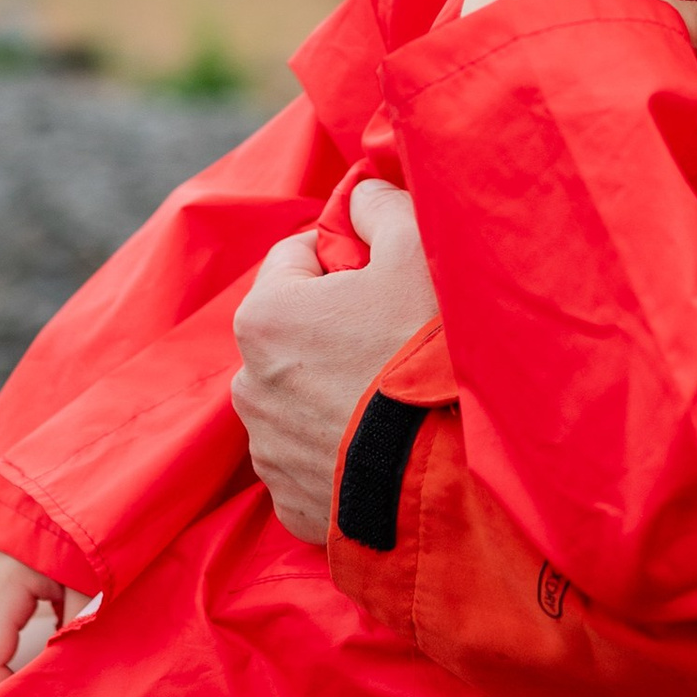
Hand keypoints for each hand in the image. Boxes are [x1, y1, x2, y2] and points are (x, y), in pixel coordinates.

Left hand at [233, 179, 436, 541]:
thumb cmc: (427, 353)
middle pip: (297, 330)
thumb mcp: (418, 250)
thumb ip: (381, 207)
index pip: (297, 257)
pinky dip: (342, 448)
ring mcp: (267, 449)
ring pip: (302, 396)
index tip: (387, 278)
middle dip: (339, 328)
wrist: (447, 478)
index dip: (347, 258)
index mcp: (264, 316)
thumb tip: (361, 195)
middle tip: (400, 340)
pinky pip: (313, 457)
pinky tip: (388, 446)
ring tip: (398, 400)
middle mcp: (248, 384)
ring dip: (338, 389)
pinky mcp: (291, 502)